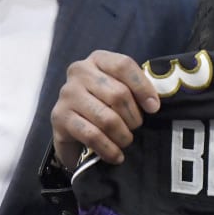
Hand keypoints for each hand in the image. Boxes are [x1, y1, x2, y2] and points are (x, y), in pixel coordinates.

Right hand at [50, 50, 161, 167]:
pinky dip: (109, 149)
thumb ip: (136, 89)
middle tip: (136, 128)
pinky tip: (116, 155)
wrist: (72, 127)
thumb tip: (154, 104)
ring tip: (126, 141)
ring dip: (123, 135)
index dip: (143, 88)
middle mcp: (79, 71)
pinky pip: (92, 136)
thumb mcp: (120, 89)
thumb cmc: (104, 104)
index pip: (123, 65)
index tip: (154, 108)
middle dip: (133, 117)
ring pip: (107, 118)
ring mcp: (67, 94)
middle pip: (118, 94)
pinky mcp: (59, 117)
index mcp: (98, 59)